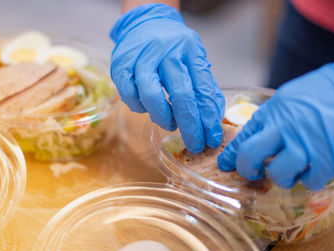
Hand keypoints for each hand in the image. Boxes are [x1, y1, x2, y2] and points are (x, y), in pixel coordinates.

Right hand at [110, 4, 224, 152]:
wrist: (146, 22)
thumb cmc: (174, 48)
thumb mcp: (194, 59)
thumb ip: (203, 86)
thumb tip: (213, 120)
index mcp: (190, 50)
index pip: (203, 89)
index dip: (209, 118)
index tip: (212, 139)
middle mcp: (167, 51)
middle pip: (181, 94)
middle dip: (190, 126)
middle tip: (194, 144)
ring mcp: (141, 57)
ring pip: (152, 95)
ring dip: (163, 118)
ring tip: (170, 124)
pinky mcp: (120, 64)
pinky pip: (129, 94)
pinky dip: (140, 107)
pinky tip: (147, 108)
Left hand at [218, 36, 333, 189]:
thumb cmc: (333, 89)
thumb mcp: (294, 96)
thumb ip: (276, 117)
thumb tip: (259, 135)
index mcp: (275, 111)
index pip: (244, 137)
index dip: (233, 155)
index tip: (226, 164)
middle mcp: (285, 128)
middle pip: (251, 157)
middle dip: (247, 170)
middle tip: (253, 174)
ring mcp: (306, 145)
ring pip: (278, 174)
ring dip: (281, 177)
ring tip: (291, 170)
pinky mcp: (328, 161)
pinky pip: (308, 182)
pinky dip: (310, 179)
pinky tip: (316, 168)